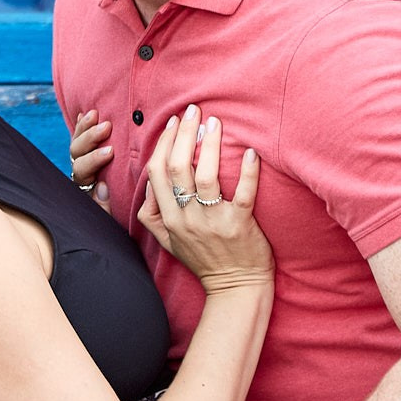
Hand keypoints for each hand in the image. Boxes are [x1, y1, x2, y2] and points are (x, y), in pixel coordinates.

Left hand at [69, 109, 113, 210]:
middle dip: (90, 138)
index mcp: (84, 188)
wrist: (100, 220)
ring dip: (84, 127)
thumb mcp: (109, 219)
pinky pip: (78, 138)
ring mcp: (81, 163)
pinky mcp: (85, 155)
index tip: (110, 152)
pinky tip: (83, 113)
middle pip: (76, 152)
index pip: (83, 170)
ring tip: (95, 114)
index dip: (94, 159)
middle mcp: (80, 175)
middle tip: (106, 127)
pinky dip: (80, 126)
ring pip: (76, 143)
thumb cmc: (114, 217)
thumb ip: (104, 207)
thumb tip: (102, 186)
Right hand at [136, 106, 271, 293]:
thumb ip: (152, 215)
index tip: (174, 123)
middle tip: (194, 111)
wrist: (234, 289)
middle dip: (184, 134)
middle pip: (178, 168)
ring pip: (206, 176)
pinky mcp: (240, 225)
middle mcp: (186, 218)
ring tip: (215, 123)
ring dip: (210, 145)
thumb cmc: (204, 261)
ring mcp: (213, 222)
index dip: (164, 143)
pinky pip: (243, 194)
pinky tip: (250, 153)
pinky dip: (247, 172)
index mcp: (168, 218)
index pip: (158, 173)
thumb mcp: (168, 242)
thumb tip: (149, 185)